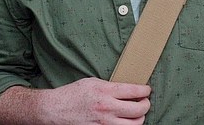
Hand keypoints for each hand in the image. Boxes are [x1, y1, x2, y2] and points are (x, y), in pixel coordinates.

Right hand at [0, 78, 150, 124]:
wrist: (56, 109)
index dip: (145, 90)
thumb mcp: (92, 82)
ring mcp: (105, 123)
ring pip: (135, 124)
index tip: (147, 90)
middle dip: (146, 104)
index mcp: (105, 91)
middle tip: (145, 101)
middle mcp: (107, 108)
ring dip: (139, 118)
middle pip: (139, 109)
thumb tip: (127, 89)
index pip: (134, 91)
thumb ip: (110, 86)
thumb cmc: (73, 94)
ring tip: (137, 113)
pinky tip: (125, 121)